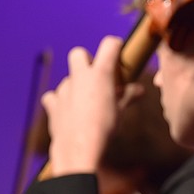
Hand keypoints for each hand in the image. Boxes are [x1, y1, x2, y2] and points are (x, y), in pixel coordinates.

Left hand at [42, 36, 142, 176]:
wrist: (80, 148)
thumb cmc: (104, 128)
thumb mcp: (121, 111)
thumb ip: (129, 96)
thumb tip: (140, 91)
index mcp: (100, 74)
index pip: (109, 45)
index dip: (115, 45)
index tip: (118, 52)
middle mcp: (80, 77)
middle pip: (79, 53)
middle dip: (87, 60)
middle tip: (97, 76)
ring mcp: (64, 89)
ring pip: (68, 78)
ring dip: (77, 86)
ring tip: (87, 103)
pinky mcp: (53, 103)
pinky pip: (54, 96)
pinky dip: (60, 101)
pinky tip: (68, 111)